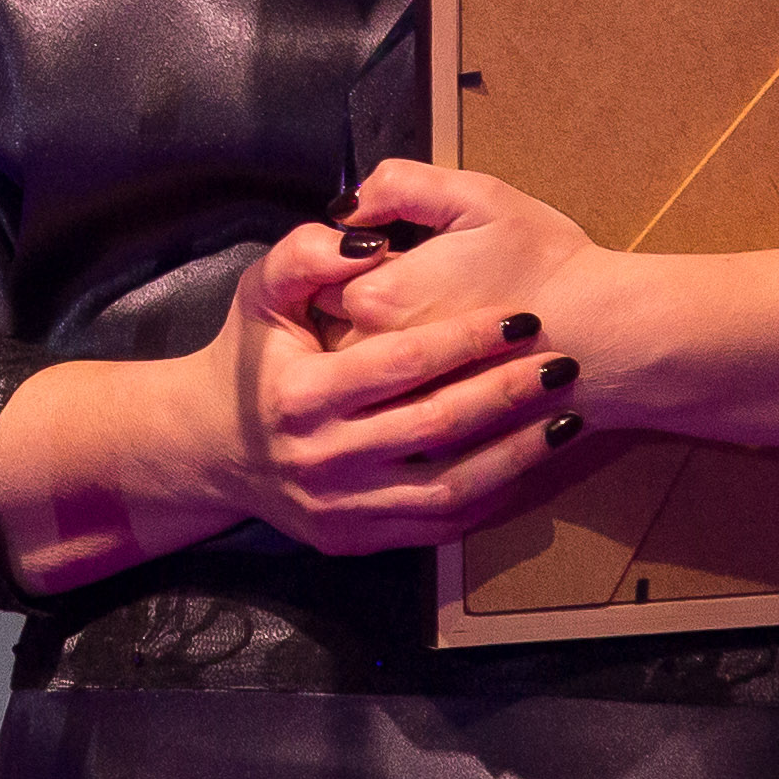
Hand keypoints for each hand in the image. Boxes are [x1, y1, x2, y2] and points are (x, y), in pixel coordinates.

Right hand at [198, 167, 582, 554]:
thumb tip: (369, 238)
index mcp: (299, 394)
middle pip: (435, 426)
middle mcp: (321, 458)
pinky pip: (442, 525)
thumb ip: (307, 254)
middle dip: (507, 392)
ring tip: (568, 416)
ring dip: (517, 454)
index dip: (468, 337)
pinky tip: (532, 463)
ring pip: (449, 487)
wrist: (211, 449)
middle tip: (562, 361)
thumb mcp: (259, 292)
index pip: (401, 363)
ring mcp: (341, 509)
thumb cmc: (250, 358)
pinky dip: (494, 496)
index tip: (522, 316)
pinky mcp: (358, 540)